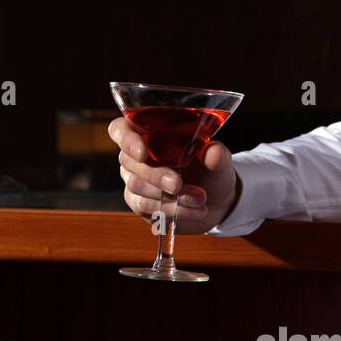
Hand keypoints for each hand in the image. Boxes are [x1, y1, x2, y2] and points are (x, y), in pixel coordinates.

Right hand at [110, 116, 241, 232]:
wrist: (216, 202)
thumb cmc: (212, 172)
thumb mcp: (219, 163)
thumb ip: (217, 155)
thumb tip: (214, 151)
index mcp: (149, 134)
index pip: (121, 130)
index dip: (126, 139)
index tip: (143, 152)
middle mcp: (136, 156)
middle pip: (129, 162)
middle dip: (156, 175)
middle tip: (179, 184)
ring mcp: (135, 180)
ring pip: (137, 187)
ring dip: (169, 195)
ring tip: (201, 199)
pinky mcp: (139, 203)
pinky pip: (146, 207)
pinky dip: (172, 210)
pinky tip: (194, 211)